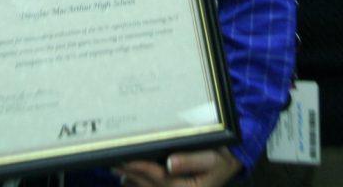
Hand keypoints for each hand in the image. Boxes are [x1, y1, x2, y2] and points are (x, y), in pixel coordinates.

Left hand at [112, 147, 241, 186]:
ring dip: (132, 181)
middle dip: (131, 173)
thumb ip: (192, 161)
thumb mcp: (213, 159)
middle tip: (114, 162)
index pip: (160, 178)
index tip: (126, 159)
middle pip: (149, 186)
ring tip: (117, 169)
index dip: (141, 168)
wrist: (228, 166)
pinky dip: (138, 185)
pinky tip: (129, 178)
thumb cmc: (222, 160)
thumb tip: (170, 163)